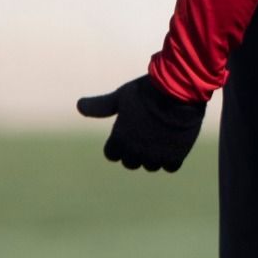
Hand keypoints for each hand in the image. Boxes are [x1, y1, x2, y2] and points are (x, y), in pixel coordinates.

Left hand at [76, 75, 205, 171]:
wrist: (178, 91)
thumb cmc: (147, 91)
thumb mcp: (121, 96)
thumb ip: (101, 107)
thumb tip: (79, 105)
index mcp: (119, 138)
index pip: (112, 154)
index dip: (120, 144)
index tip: (129, 132)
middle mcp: (135, 151)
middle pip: (131, 162)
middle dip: (137, 151)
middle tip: (148, 134)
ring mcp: (156, 155)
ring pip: (151, 165)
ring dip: (155, 156)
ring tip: (163, 137)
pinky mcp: (175, 155)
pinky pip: (170, 166)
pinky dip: (172, 158)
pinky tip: (175, 142)